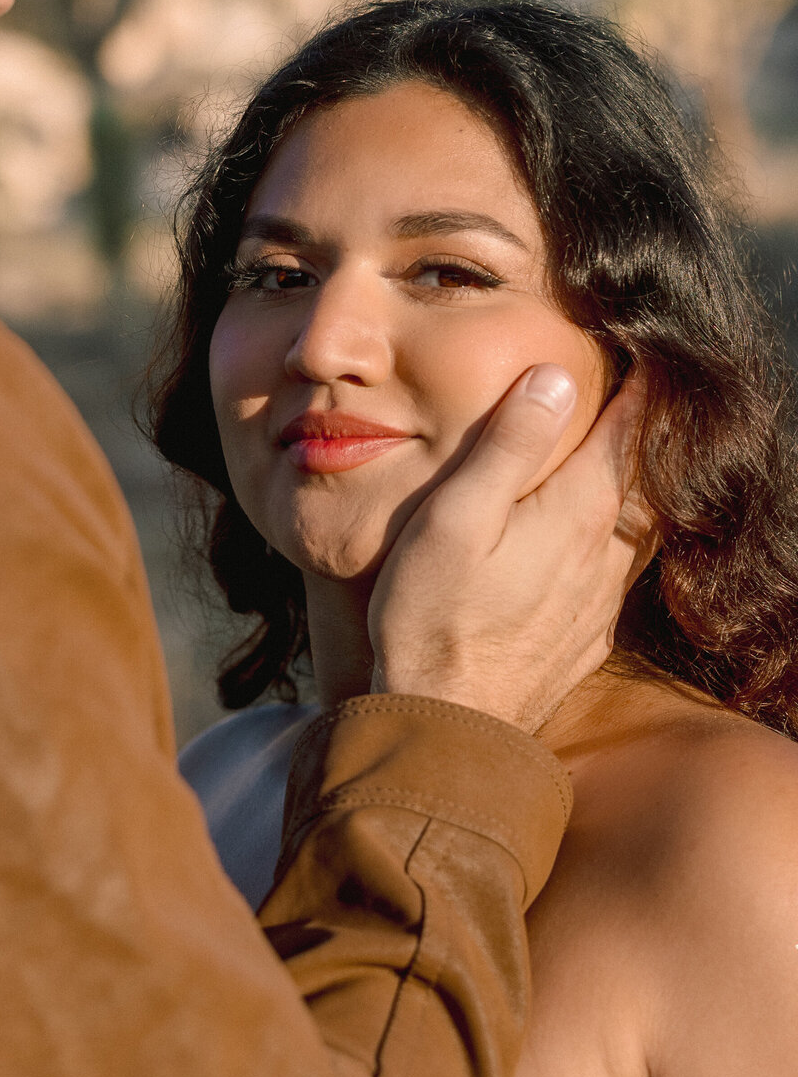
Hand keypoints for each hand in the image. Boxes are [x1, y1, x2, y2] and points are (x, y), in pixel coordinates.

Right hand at [367, 365, 651, 732]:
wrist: (447, 729)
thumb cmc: (434, 616)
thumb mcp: (457, 517)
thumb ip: (509, 446)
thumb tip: (557, 376)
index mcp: (577, 513)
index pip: (626, 431)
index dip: (638, 385)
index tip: (640, 348)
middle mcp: (604, 554)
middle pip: (641, 476)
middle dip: (643, 429)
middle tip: (639, 389)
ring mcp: (599, 599)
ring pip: (636, 524)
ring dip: (633, 482)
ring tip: (620, 451)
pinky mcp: (585, 634)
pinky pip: (617, 568)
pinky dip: (616, 533)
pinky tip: (595, 535)